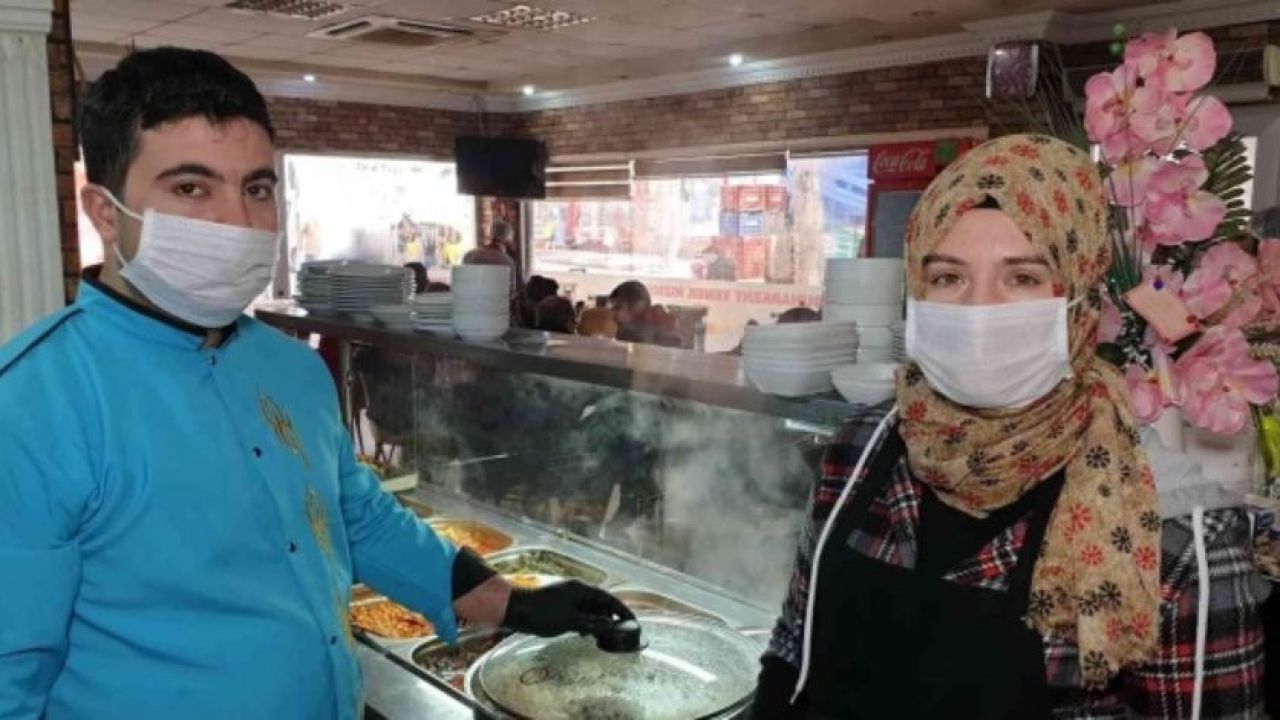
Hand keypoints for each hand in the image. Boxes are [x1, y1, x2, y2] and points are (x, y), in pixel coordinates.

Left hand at [502, 580, 634, 637]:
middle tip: (619, 631)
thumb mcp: (569, 620)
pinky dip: (584, 620)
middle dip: (610, 616)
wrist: (510, 605)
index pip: (608, 598)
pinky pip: (577, 611)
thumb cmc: (539, 612)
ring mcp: (565, 595)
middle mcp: (575, 589)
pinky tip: (583, 632)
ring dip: (596, 619)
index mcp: (581, 589)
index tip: (632, 621)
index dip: (622, 610)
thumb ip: (592, 623)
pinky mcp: (555, 603)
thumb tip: (610, 626)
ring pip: (588, 607)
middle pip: (599, 602)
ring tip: (602, 635)